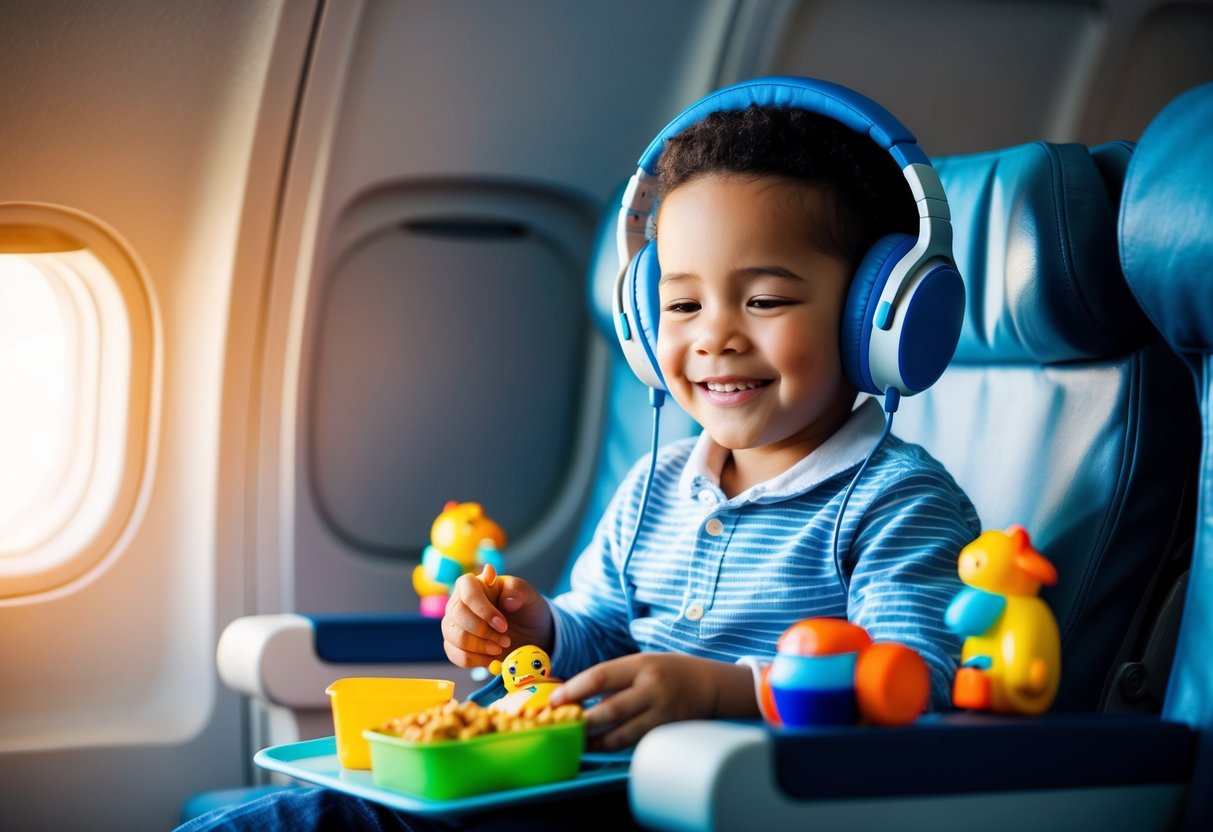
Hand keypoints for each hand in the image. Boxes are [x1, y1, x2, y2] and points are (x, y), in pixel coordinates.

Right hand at [441, 564, 552, 668]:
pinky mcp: (453, 645)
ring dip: (480, 647)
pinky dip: (475, 660)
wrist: (526, 633)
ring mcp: (453, 624)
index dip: (483, 609)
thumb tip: (506, 601)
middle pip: (457, 615)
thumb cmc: (523, 608)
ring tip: (500, 649)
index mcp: (473, 584)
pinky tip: (491, 659)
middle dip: (484, 632)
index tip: (503, 625)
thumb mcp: (528, 595)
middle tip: (506, 640)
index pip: (467, 590)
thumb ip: (518, 591)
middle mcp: (458, 602)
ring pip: (455, 637)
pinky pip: (455, 655)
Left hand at [547, 653, 753, 750]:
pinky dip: (616, 747)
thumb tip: (576, 698)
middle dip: (583, 721)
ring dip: (596, 741)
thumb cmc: (666, 671)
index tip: (552, 701)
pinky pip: (636, 743)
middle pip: (610, 709)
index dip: (574, 690)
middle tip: (562, 727)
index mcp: (641, 665)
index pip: (600, 677)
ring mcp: (663, 713)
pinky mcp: (669, 733)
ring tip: (578, 742)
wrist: (709, 685)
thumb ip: (613, 679)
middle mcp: (653, 688)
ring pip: (623, 734)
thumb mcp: (641, 664)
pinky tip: (602, 747)